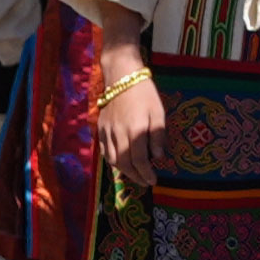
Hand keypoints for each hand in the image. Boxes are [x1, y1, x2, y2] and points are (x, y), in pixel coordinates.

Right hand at [94, 57, 165, 172]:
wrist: (121, 77)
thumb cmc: (144, 93)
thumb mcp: (158, 113)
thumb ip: (158, 136)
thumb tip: (157, 157)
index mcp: (135, 131)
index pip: (139, 160)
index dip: (146, 173)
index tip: (153, 181)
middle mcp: (118, 134)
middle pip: (124, 163)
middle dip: (135, 176)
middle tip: (145, 182)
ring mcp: (107, 131)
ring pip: (112, 159)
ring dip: (124, 171)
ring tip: (135, 175)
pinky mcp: (101, 128)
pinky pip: (104, 150)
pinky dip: (112, 161)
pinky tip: (120, 163)